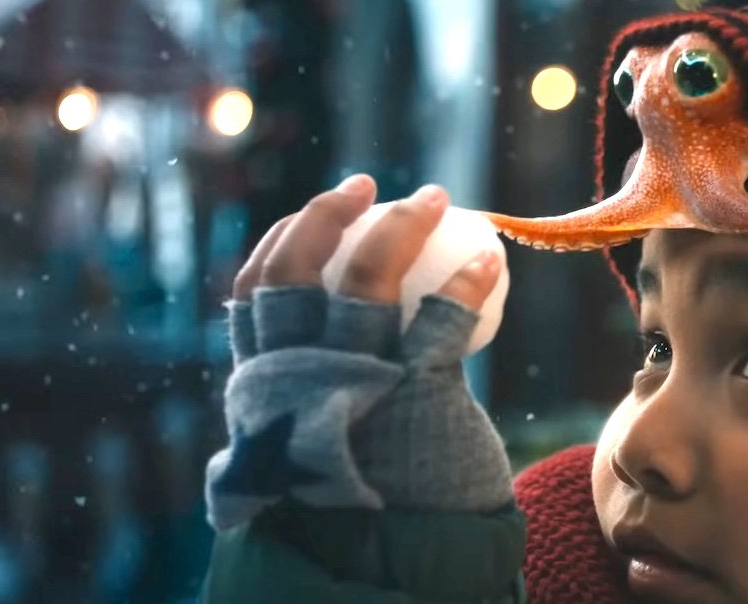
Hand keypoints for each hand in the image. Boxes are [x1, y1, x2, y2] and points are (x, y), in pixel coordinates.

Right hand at [208, 174, 513, 529]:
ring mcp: (352, 382)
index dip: (285, 237)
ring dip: (401, 226)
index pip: (256, 291)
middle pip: (294, 271)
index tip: (319, 209)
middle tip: (365, 184)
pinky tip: (492, 259)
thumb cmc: (360, 503)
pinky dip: (469, 280)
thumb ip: (311, 402)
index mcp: (264, 384)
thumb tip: (329, 354)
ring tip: (433, 196)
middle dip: (326, 213)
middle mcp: (296, 377)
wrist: (394, 563)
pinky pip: (443, 319)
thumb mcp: (313, 447)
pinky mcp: (415, 395)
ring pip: (364, 281)